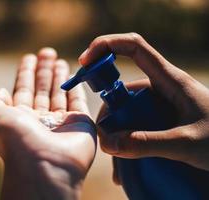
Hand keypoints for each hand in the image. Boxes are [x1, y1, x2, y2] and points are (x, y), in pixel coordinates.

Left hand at [0, 48, 95, 199]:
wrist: (43, 165)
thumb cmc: (16, 140)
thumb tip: (2, 91)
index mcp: (20, 118)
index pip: (23, 90)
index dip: (26, 73)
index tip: (30, 56)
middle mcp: (40, 120)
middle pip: (43, 89)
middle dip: (44, 71)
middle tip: (47, 52)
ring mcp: (61, 122)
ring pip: (60, 93)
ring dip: (60, 76)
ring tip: (60, 59)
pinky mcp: (80, 124)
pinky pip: (78, 101)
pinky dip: (77, 88)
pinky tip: (74, 75)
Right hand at [79, 33, 208, 182]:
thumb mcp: (186, 142)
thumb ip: (147, 143)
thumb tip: (108, 144)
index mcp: (169, 79)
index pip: (134, 47)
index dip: (105, 46)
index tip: (84, 62)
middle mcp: (161, 89)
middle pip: (122, 89)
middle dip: (109, 113)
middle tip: (105, 139)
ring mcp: (160, 106)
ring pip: (127, 113)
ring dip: (118, 135)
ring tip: (118, 163)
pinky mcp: (161, 121)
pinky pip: (136, 127)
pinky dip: (128, 144)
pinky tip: (127, 165)